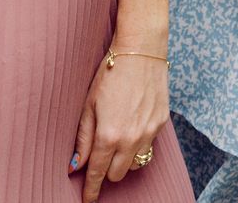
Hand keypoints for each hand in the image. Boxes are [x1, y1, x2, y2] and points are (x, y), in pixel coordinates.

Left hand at [72, 48, 169, 200]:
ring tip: (118, 140)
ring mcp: (149, 132)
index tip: (88, 200)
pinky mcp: (162, 123)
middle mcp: (131, 139)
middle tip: (101, 156)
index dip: (91, 190)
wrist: (141, 50)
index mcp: (108, 135)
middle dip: (107, 171)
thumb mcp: (89, 105)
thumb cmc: (110, 73)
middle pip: (117, 174)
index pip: (97, 173)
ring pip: (136, 164)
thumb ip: (83, 138)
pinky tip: (133, 126)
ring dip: (125, 160)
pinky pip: (149, 147)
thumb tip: (75, 165)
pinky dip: (139, 144)